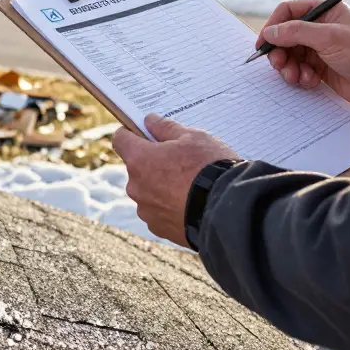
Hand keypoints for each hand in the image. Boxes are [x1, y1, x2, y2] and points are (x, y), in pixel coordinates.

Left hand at [111, 114, 238, 247]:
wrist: (228, 211)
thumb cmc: (210, 168)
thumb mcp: (193, 137)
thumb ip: (166, 127)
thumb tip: (149, 121)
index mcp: (139, 159)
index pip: (120, 139)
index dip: (131, 133)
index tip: (145, 133)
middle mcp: (136, 186)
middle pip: (137, 167)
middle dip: (153, 163)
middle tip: (180, 161)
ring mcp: (146, 210)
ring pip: (148, 191)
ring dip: (161, 187)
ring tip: (190, 186)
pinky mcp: (159, 228)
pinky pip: (159, 212)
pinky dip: (170, 207)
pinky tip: (191, 204)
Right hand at [257, 0, 349, 107]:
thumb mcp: (329, 36)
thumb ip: (296, 32)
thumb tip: (270, 32)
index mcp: (324, 11)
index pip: (288, 12)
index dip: (273, 26)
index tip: (263, 43)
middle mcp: (320, 28)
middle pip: (285, 36)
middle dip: (279, 51)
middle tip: (278, 64)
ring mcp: (320, 48)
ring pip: (290, 55)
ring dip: (288, 67)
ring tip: (295, 76)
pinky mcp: (321, 68)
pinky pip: (299, 70)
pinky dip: (300, 76)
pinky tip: (310, 81)